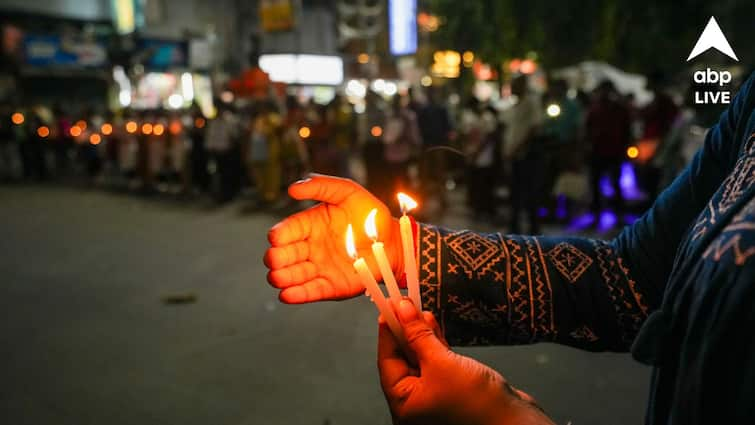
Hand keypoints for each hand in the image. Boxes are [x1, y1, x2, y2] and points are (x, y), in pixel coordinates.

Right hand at [265, 174, 402, 303]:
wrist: (394, 241)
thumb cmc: (370, 214)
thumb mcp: (348, 192)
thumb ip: (321, 186)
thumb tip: (292, 189)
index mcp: (309, 225)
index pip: (287, 230)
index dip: (279, 234)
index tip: (275, 237)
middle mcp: (309, 248)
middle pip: (284, 254)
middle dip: (276, 258)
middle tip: (275, 259)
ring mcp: (319, 268)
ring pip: (292, 275)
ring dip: (282, 278)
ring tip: (278, 278)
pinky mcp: (330, 286)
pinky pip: (311, 292)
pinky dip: (297, 295)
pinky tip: (287, 295)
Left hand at [378, 300, 554, 424]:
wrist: (515, 422)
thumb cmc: (479, 407)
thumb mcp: (442, 363)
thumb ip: (419, 336)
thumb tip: (403, 311)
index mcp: (404, 405)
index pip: (387, 361)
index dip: (388, 332)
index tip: (388, 308)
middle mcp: (416, 404)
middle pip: (403, 359)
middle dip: (404, 330)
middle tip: (404, 304)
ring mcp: (435, 397)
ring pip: (421, 359)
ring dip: (420, 335)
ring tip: (419, 310)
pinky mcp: (453, 390)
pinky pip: (437, 363)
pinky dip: (435, 344)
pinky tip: (434, 326)